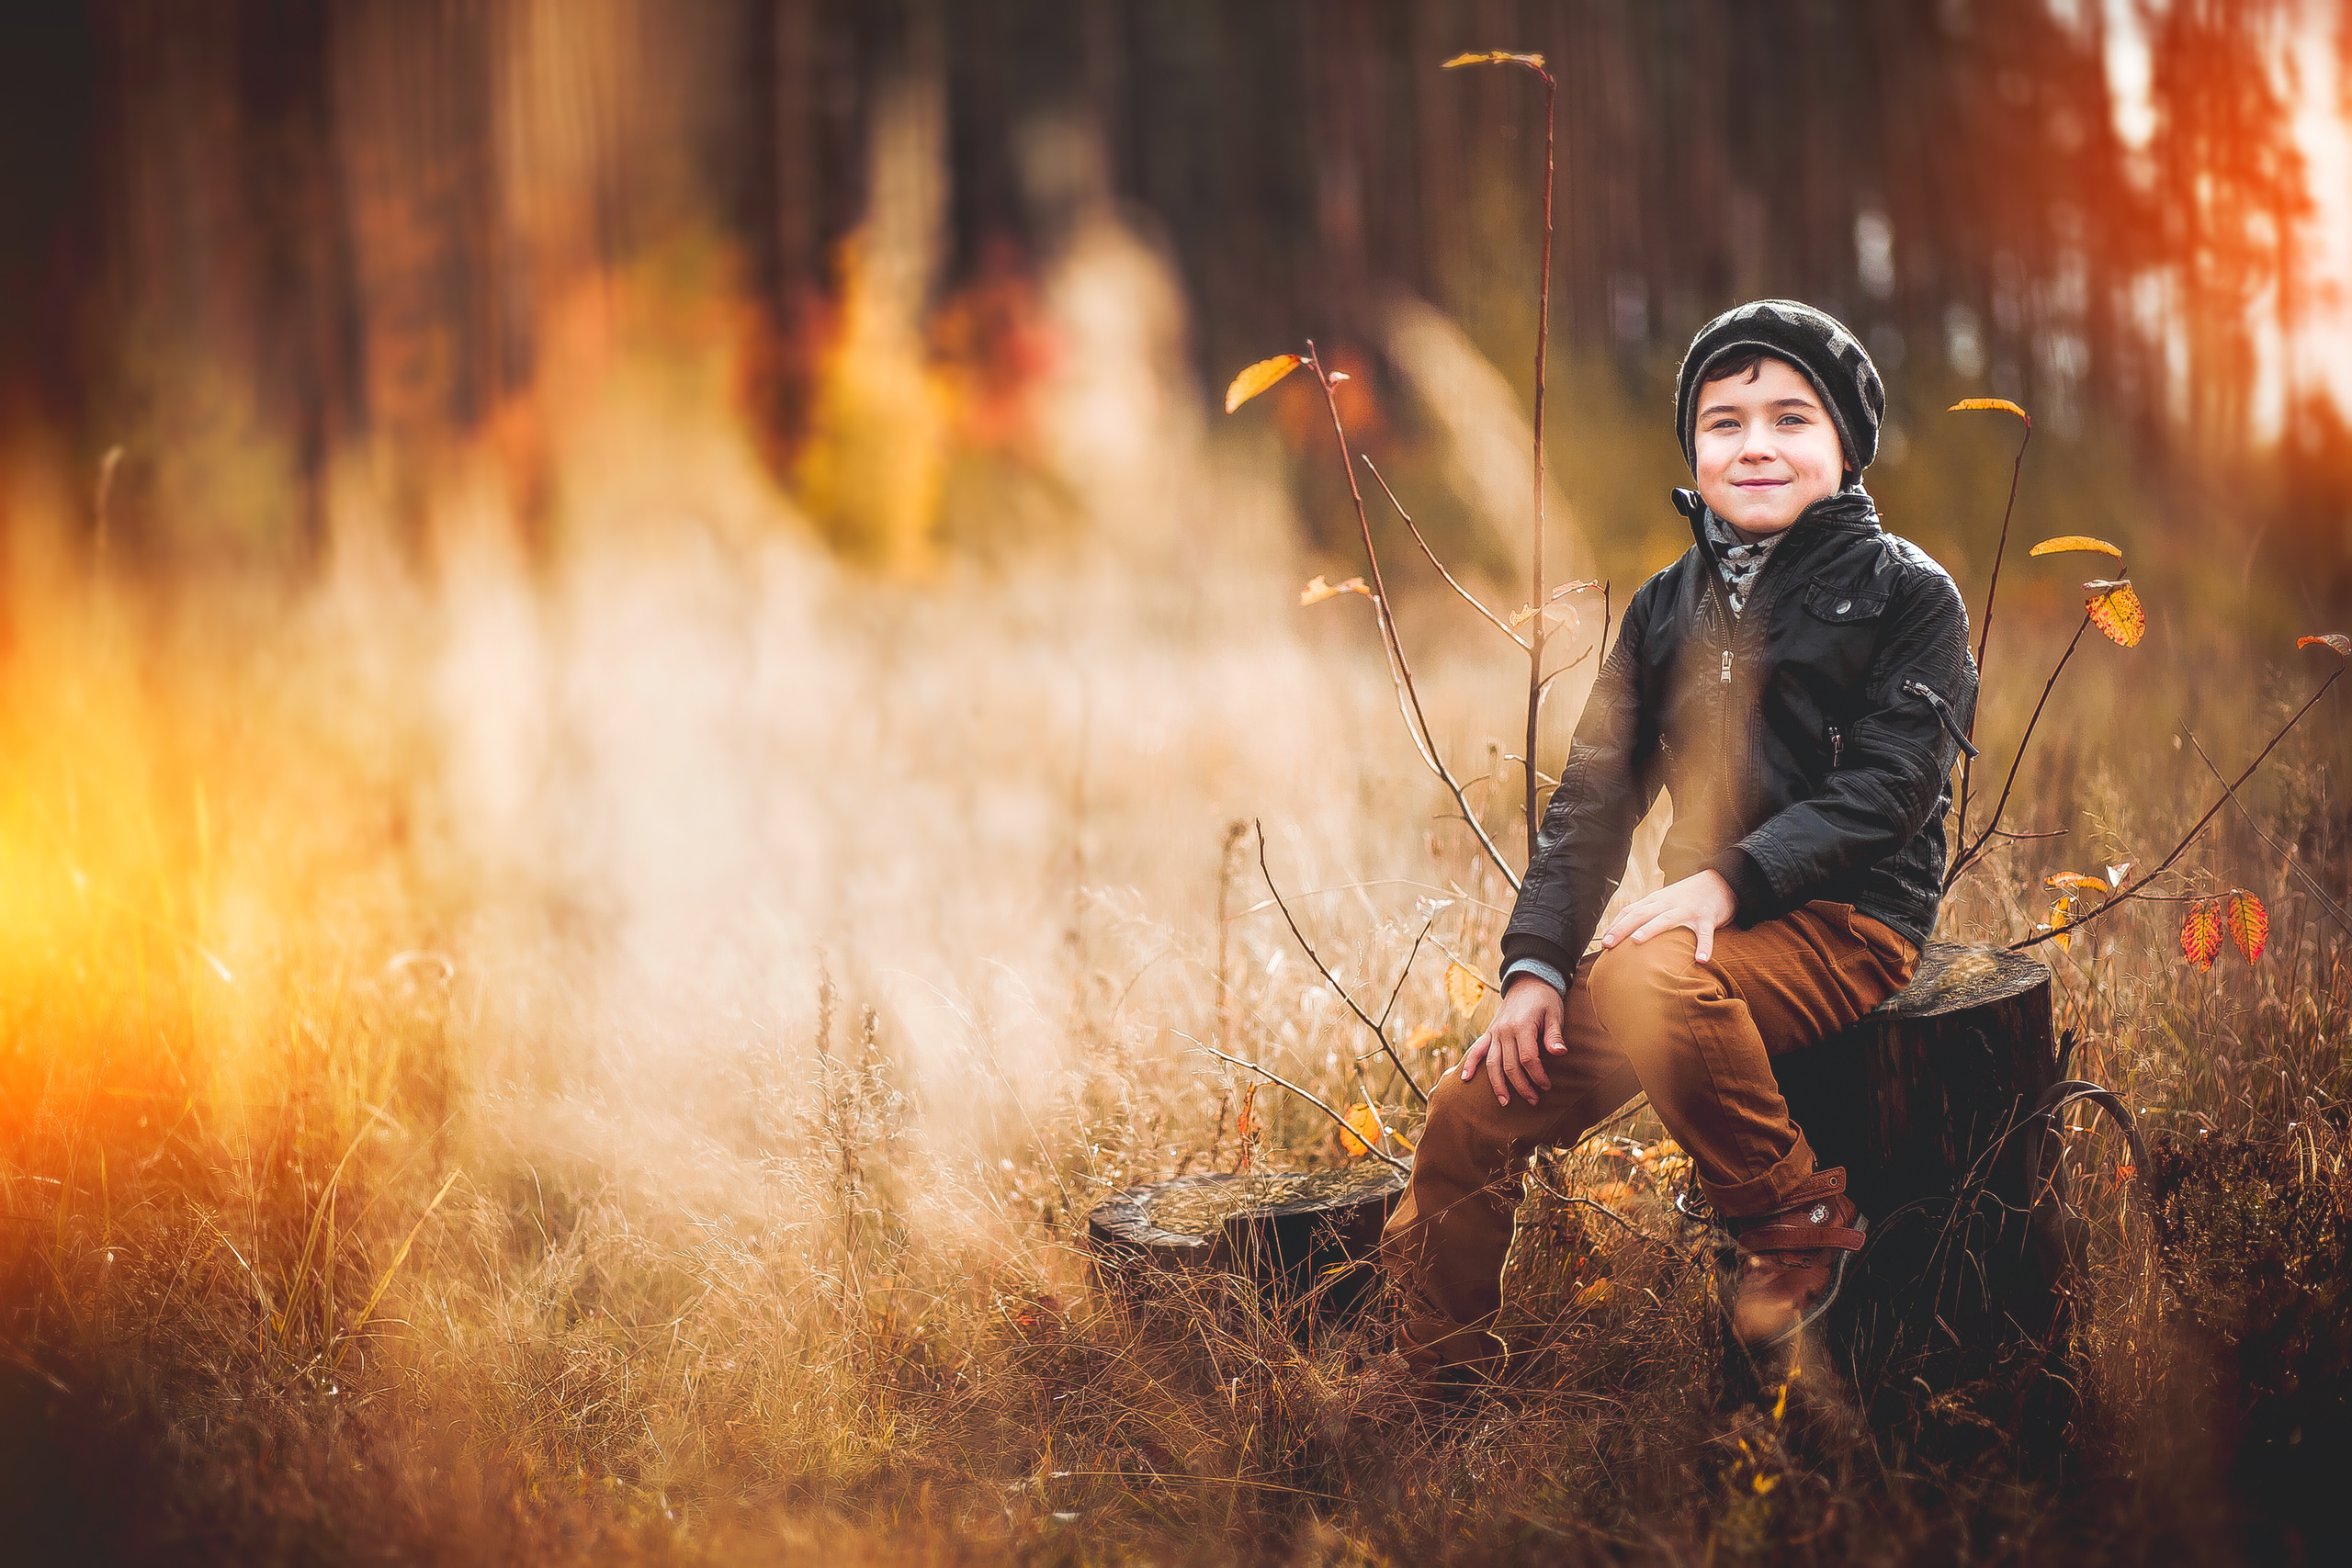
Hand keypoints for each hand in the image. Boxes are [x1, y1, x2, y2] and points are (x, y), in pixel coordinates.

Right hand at [1459, 974, 1565, 1106]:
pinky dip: (1470, 1064)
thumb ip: (1554, 1035)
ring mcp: (1494, 1032)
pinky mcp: (1489, 1033)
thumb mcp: (1554, 1014)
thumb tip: (1560, 1053)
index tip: (1546, 1086)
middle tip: (1533, 1100)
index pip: (1528, 1059)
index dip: (1537, 1075)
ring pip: (1493, 1063)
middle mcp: (1504, 1031)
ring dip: (1498, 1084)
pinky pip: (1477, 1050)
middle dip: (1522, 1086)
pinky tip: (1466, 1079)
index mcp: (1522, 1026)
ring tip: (1505, 1102)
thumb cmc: (1545, 1000)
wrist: (1528, 982)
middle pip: (1510, 1065)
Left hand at [1598, 869, 1738, 962]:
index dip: (1615, 926)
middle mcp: (1668, 904)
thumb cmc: (1687, 897)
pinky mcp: (1707, 917)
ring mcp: (1687, 910)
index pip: (1631, 911)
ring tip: (1636, 941)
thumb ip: (1648, 914)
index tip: (1603, 942)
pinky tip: (1701, 960)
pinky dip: (1703, 946)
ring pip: (1666, 919)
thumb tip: (1625, 934)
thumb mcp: (1665, 902)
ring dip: (1650, 929)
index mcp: (1656, 901)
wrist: (1720, 882)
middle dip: (1622, 928)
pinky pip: (1705, 933)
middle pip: (1641, 914)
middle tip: (1608, 944)